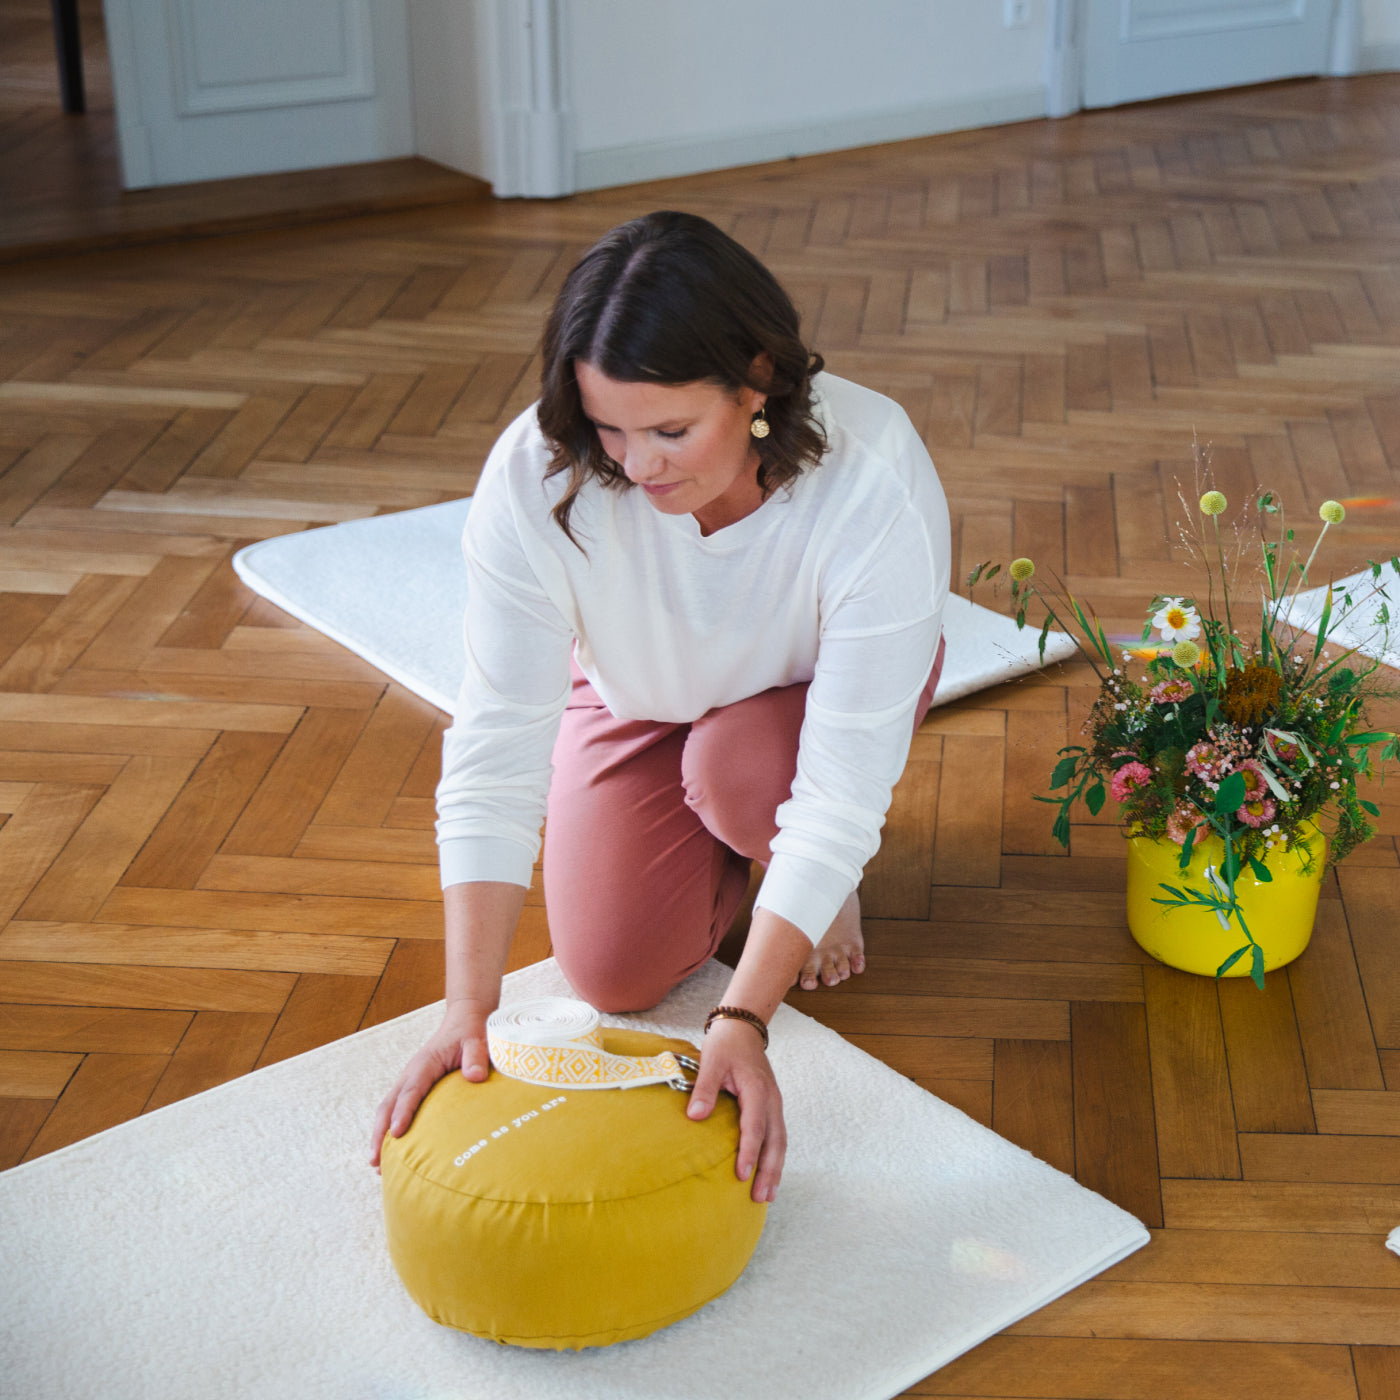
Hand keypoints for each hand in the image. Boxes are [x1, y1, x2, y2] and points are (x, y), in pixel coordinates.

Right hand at [369, 1001, 491, 1169]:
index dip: (402, 1112)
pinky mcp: (414, 1087)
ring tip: (376, 1166)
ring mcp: (409, 1080)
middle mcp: (411, 1073)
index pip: (411, 1091)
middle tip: (376, 1161)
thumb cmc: (472, 1031)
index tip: (397, 1133)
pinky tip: (391, 1151)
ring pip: (388, 1109)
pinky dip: (389, 1128)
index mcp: (425, 1063)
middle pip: (388, 1105)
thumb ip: (476, 1056)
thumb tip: (475, 1077)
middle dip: (380, 1133)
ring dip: (379, 1135)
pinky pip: (396, 1108)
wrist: (465, 1019)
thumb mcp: (477, 1040)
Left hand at [686, 1016, 785, 1203]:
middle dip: (769, 1170)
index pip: (754, 1126)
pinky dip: (775, 1157)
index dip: (749, 1152)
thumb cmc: (726, 1044)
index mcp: (757, 1089)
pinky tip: (769, 1173)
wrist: (743, 1027)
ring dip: (776, 1168)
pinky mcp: (772, 1106)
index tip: (742, 1175)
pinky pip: (777, 1135)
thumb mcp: (710, 1061)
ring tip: (768, 1195)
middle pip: (775, 1140)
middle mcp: (771, 1099)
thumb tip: (695, 1116)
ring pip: (780, 1141)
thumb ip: (704, 1088)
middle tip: (760, 1197)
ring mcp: (775, 1103)